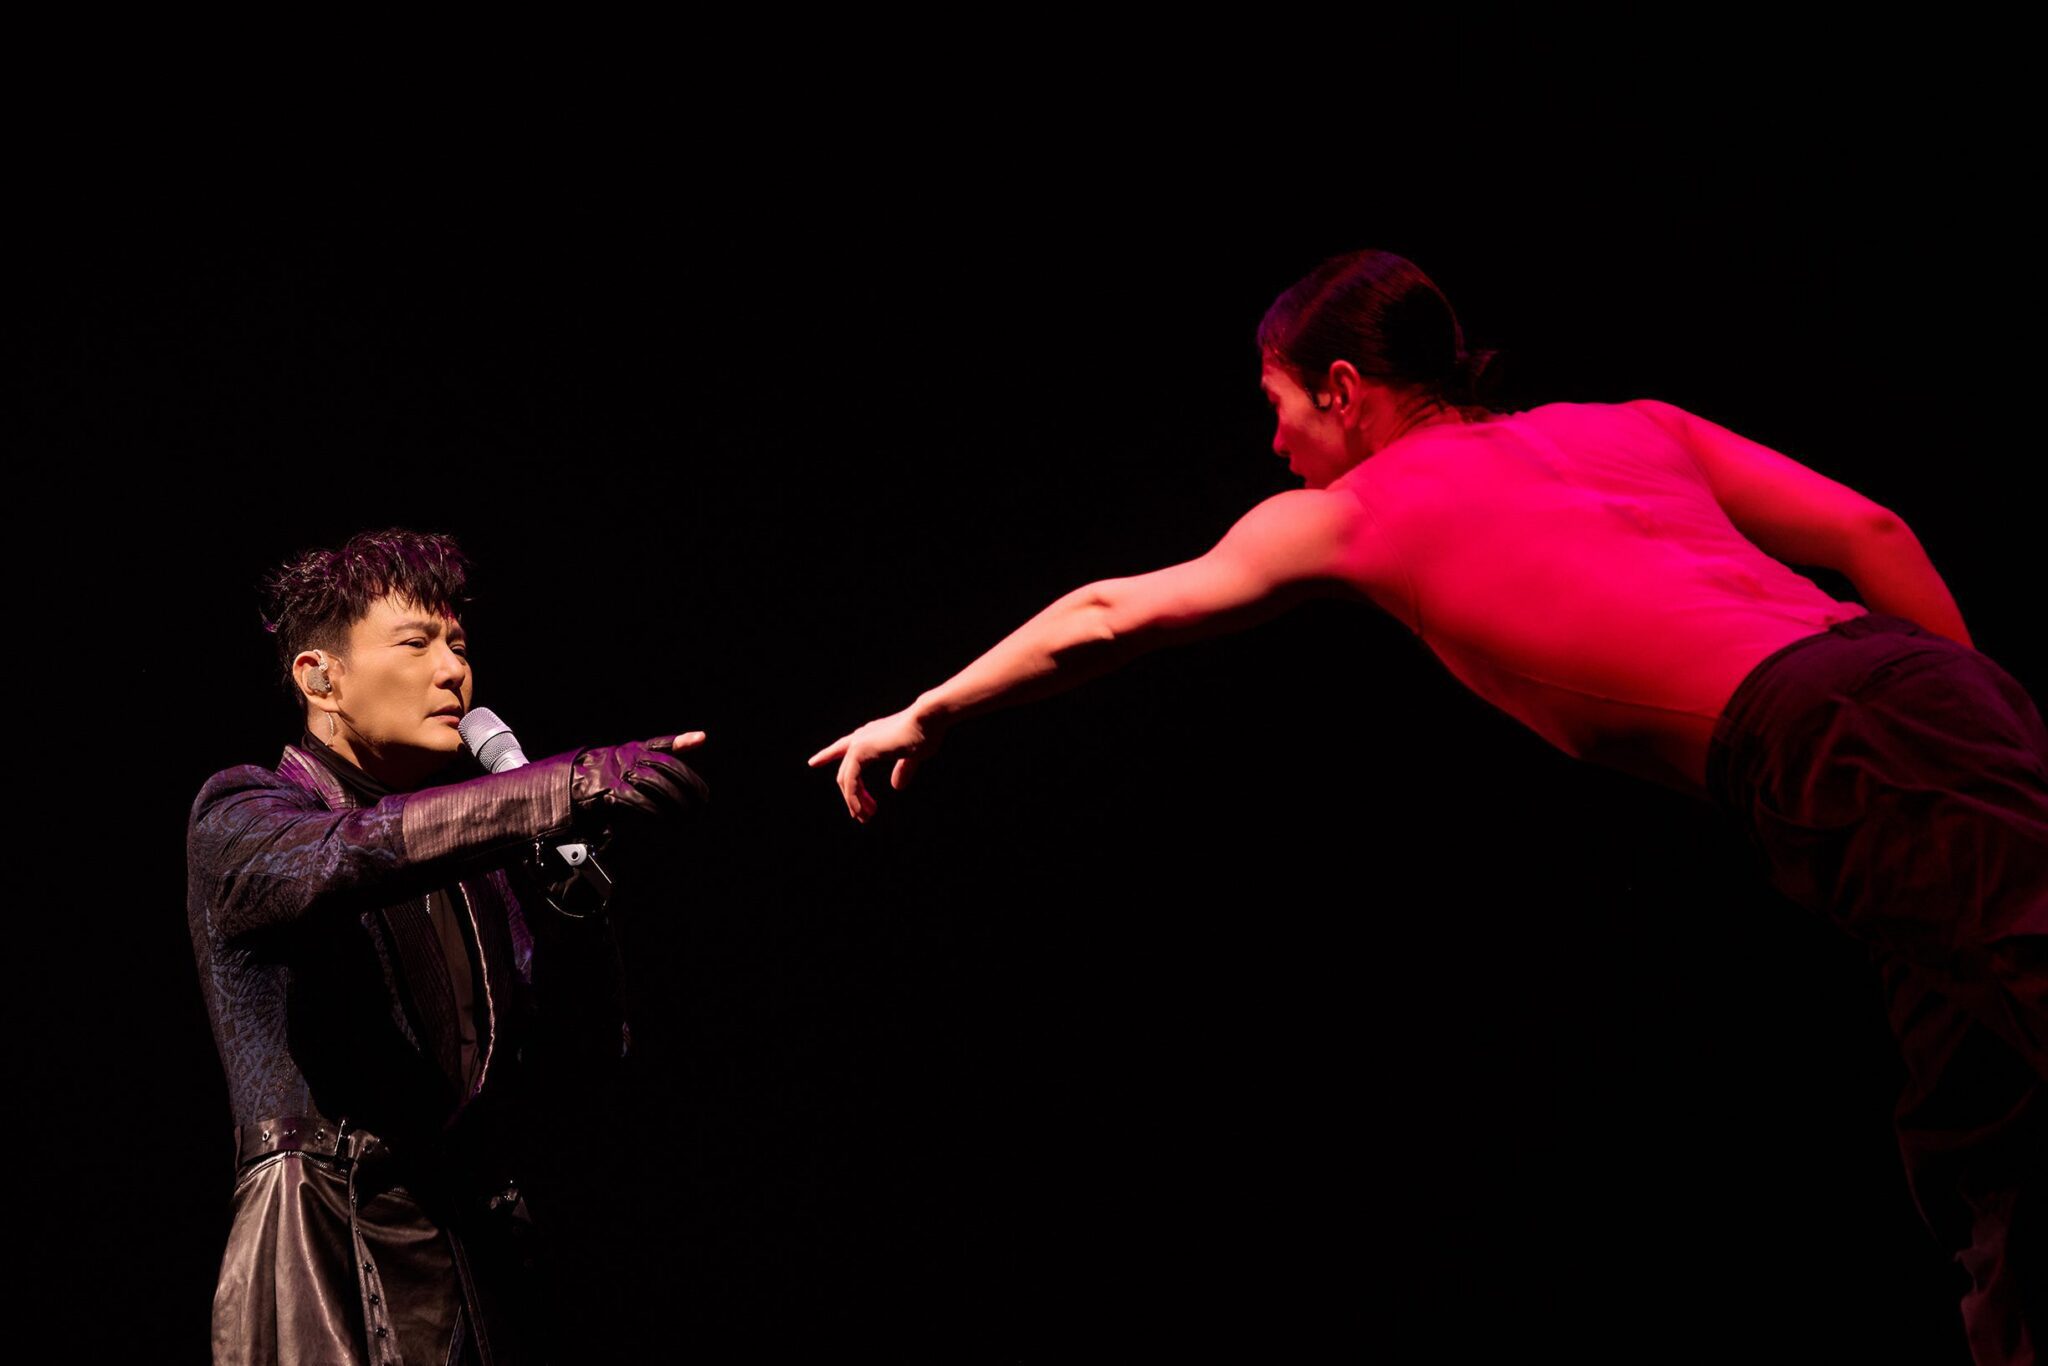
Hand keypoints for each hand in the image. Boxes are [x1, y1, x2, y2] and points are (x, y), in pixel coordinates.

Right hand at [571, 732, 709, 829]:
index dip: (682, 741)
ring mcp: (618, 772)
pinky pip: (636, 799)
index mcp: (633, 749)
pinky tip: (664, 818)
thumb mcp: (626, 768)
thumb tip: (675, 771)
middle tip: (702, 799)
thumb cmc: (601, 779)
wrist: (566, 786)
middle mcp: (628, 756)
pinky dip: (653, 810)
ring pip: (655, 782)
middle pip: (667, 766)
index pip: (661, 744)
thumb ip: (650, 769)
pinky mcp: (609, 791)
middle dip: (688, 783)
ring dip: (676, 799)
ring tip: (689, 813)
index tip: (701, 739)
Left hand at [808, 709, 936, 822]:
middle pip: (845, 773)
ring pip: (846, 780)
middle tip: (861, 816)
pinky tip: (863, 811)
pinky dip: (854, 799)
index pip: (842, 748)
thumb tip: (896, 786)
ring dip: (854, 802)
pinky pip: (851, 782)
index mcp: (870, 737)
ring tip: (865, 818)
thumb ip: (902, 769)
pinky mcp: (860, 752)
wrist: (927, 721)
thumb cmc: (924, 734)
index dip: (827, 755)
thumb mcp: (912, 756)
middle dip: (851, 797)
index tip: (812, 762)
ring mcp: (858, 745)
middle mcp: (860, 739)